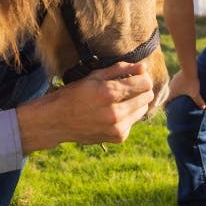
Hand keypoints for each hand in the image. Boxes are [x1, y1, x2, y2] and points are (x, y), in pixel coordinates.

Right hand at [15, 62, 155, 152]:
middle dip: (140, 89)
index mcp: (109, 93)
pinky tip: (112, 113)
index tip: (135, 76)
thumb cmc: (74, 94)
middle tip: (126, 87)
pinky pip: (133, 122)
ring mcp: (117, 128)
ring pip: (143, 110)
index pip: (145, 83)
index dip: (142, 77)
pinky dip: (127, 116)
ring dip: (135, 103)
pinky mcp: (118, 137)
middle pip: (147, 96)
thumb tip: (143, 67)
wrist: (57, 121)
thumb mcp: (94, 76)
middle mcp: (115, 113)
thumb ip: (121, 70)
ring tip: (118, 100)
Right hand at [167, 67, 204, 108]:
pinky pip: (175, 83)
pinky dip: (177, 86)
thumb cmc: (191, 82)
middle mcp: (171, 87)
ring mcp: (173, 81)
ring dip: (173, 92)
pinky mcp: (176, 76)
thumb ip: (198, 101)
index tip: (165, 110)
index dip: (164, 106)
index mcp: (172, 93)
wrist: (189, 69)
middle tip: (171, 104)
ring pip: (171, 88)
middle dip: (170, 100)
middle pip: (168, 95)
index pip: (165, 101)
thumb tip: (203, 108)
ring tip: (177, 95)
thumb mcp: (195, 93)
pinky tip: (181, 86)